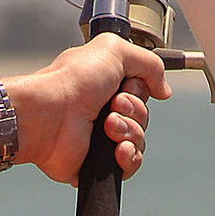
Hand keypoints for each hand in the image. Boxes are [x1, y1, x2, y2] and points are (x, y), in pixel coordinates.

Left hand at [8, 38, 169, 184]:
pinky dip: (128, 156)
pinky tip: (116, 149)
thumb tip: (164, 90)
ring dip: (129, 131)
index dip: (139, 91)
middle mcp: (103, 110)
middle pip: (143, 117)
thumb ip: (149, 63)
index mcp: (105, 85)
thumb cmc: (74, 80)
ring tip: (107, 126)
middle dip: (133, 111)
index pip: (141, 92)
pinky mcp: (98, 164)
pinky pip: (130, 165)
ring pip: (139, 140)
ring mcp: (101, 139)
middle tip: (112, 105)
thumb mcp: (114, 51)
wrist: (50, 114)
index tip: (125, 86)